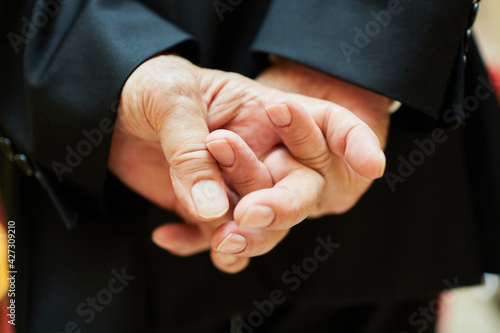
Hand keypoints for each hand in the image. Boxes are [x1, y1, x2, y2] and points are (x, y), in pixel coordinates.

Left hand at [109, 55, 383, 271]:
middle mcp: (260, 152)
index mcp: (264, 113)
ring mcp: (235, 183)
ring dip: (245, 238)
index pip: (324, 124)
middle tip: (249, 214)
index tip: (371, 165)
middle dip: (282, 206)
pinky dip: (195, 243)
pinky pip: (214, 235)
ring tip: (218, 243)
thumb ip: (192, 151)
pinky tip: (168, 236)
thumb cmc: (145, 86)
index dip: (354, 142)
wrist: (107, 111)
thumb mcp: (169, 100)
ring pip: (261, 223)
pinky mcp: (206, 207)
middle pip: (297, 188)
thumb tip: (215, 209)